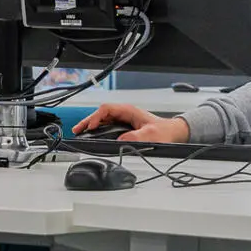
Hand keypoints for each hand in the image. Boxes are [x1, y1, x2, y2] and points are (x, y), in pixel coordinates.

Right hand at [73, 104, 189, 142]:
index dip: (96, 117)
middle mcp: (125, 114)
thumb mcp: (152, 134)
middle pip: (101, 114)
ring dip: (91, 125)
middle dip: (88, 121)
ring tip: (79, 132)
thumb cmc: (165, 131)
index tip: (91, 126)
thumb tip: (121, 140)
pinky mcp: (124, 126)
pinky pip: (107, 125)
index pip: (107, 109)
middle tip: (77, 130)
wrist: (174, 133)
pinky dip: (97, 129)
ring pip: (103, 119)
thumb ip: (137, 137)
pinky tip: (92, 135)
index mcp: (129, 111)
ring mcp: (124, 120)